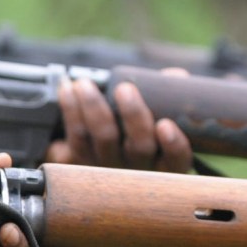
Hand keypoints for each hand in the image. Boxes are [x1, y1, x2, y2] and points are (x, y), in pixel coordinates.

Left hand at [46, 78, 191, 171]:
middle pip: (139, 148)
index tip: (165, 124)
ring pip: (103, 139)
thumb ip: (171, 96)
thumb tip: (174, 76)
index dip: (173, 145)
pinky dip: (71, 110)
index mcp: (167, 161)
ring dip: (94, 108)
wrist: (104, 142)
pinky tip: (69, 89)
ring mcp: (109, 168)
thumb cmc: (141, 124)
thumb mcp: (163, 113)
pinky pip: (76, 137)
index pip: (177, 160)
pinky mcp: (81, 160)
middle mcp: (139, 170)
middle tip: (124, 89)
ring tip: (86, 84)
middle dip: (132, 115)